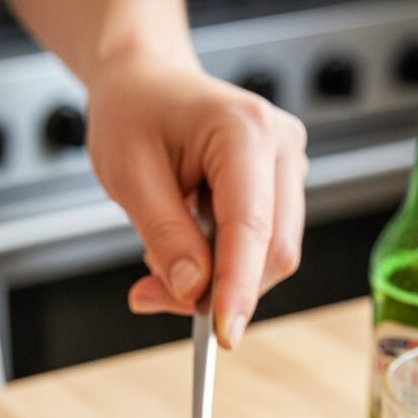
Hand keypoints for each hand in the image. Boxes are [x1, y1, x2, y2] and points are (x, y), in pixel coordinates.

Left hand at [86, 57, 307, 348]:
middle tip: (152, 295)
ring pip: (272, 256)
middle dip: (221, 289)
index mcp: (246, 129)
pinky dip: (222, 266)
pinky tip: (185, 244)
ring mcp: (289, 166)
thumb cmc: (133, 112)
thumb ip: (164, 234)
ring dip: (218, 279)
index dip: (238, 288)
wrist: (145, 81)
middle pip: (274, 250)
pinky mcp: (282, 188)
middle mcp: (282, 145)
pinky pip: (262, 248)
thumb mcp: (129, 173)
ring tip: (161, 254)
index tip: (223, 336)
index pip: (252, 228)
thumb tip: (193, 290)